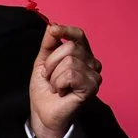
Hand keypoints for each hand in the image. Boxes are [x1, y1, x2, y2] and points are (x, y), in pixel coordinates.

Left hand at [29, 21, 100, 137]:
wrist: (43, 112)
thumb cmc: (45, 89)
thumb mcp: (43, 61)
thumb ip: (49, 43)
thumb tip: (53, 25)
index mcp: (83, 55)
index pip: (79, 35)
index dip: (66, 31)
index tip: (54, 31)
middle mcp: (92, 63)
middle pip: (70, 47)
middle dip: (52, 63)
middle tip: (50, 78)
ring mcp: (94, 76)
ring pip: (70, 61)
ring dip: (55, 76)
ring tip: (57, 87)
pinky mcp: (92, 87)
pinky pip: (71, 74)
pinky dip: (60, 83)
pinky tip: (62, 92)